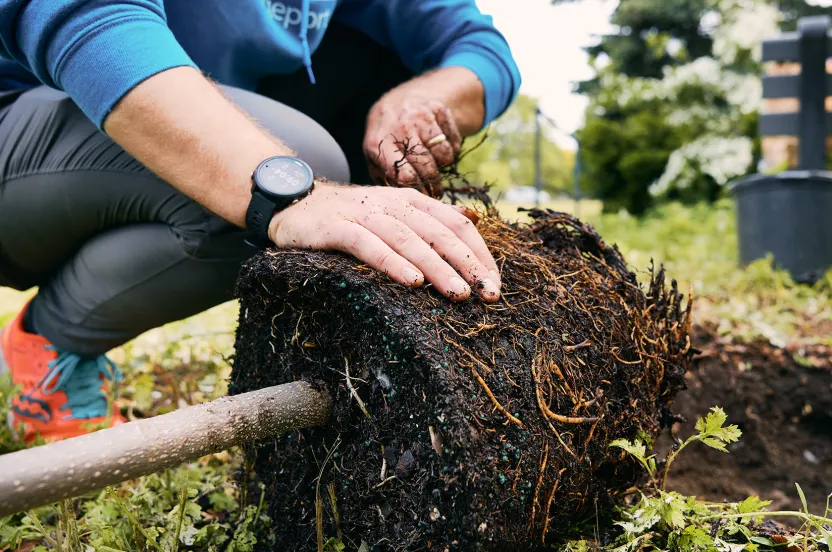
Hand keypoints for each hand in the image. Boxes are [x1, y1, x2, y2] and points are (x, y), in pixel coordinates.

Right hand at [269, 181, 500, 301]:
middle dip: (467, 265)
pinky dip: (392, 262)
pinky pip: (369, 245)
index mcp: (412, 201)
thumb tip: (472, 223)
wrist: (294, 203)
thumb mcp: (394, 214)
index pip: (456, 224)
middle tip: (487, 294)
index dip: (479, 253)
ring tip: (458, 294)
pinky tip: (411, 281)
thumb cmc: (350, 217)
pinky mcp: (337, 227)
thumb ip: (430, 220)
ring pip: (409, 240)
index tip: (494, 284)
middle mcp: (393, 204)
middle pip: (439, 233)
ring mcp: (365, 214)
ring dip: (437, 268)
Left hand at [364, 92, 461, 198]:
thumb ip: (384, 178)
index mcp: (378, 144)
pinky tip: (440, 145)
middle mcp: (398, 128)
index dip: (419, 192)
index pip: (404, 177)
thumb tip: (402, 203)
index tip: (425, 200)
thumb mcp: (376, 156)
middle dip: (435, 185)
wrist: (401, 100)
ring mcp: (419, 117)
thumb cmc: (387, 138)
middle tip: (437, 192)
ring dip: (443, 164)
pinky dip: (452, 148)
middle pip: (427, 168)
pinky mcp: (438, 109)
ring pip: (444, 156)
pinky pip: (453, 142)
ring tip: (435, 164)